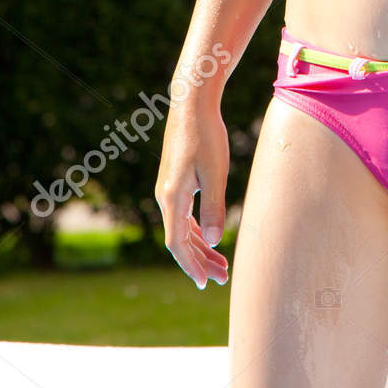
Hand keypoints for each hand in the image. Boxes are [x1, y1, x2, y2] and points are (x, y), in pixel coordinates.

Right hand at [154, 98, 230, 289]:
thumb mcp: (215, 173)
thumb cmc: (206, 136)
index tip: (204, 283)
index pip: (177, 243)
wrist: (192, 105)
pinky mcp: (176, 182)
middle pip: (180, 240)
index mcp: (172, 197)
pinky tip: (210, 239)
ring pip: (182, 229)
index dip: (191, 265)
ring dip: (200, 248)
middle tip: (222, 278)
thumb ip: (213, 208)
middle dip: (200, 261)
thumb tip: (213, 241)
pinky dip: (196, 231)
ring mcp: (169, 190)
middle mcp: (165, 197)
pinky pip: (183, 216)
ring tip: (221, 265)